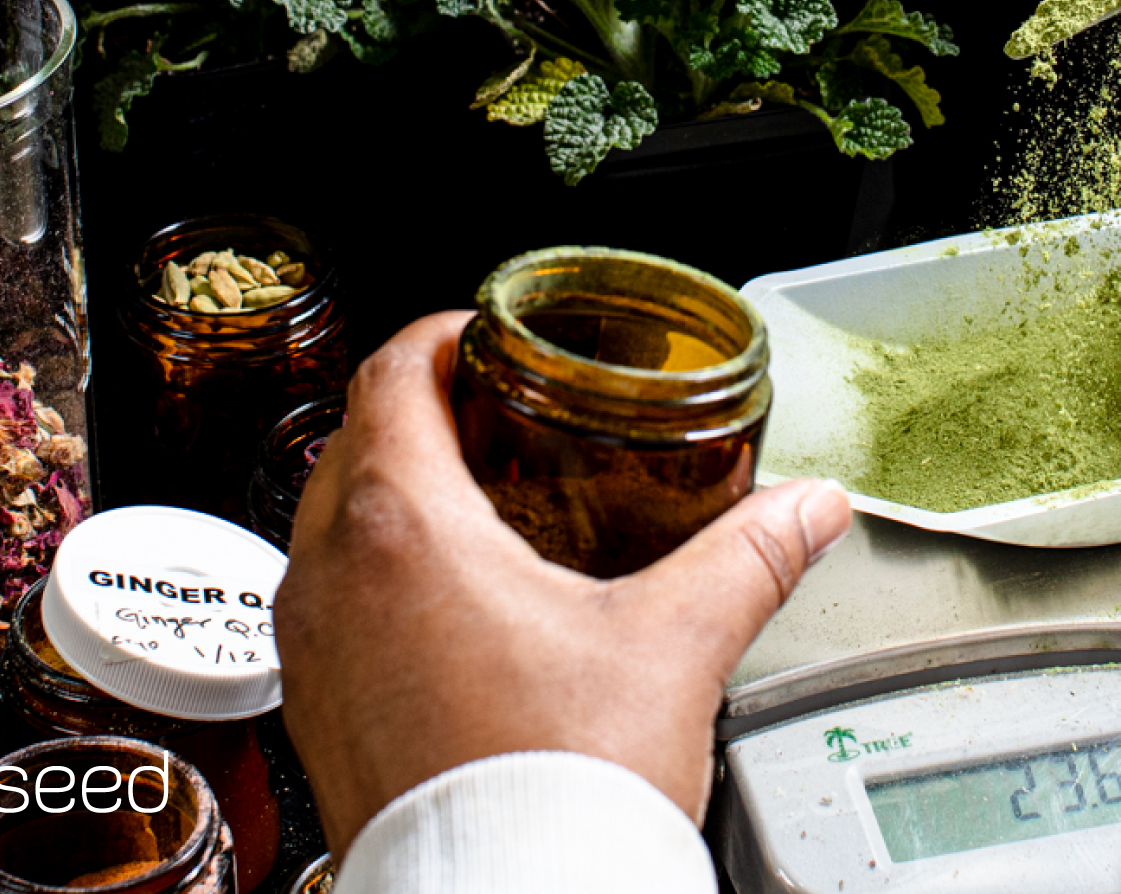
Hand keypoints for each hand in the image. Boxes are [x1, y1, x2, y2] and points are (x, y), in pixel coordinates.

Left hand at [275, 312, 854, 852]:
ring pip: (330, 524)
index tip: (492, 335)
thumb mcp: (674, 645)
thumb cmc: (558, 785)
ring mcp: (312, 651)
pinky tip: (451, 607)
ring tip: (480, 502)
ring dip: (392, 493)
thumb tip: (808, 508)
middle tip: (500, 410)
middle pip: (355, 439)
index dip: (444, 335)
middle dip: (424, 410)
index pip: (393, 374)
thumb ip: (747, 555)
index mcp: (404, 528)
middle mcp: (333, 578)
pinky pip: (328, 604)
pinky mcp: (316, 712)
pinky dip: (376, 574)